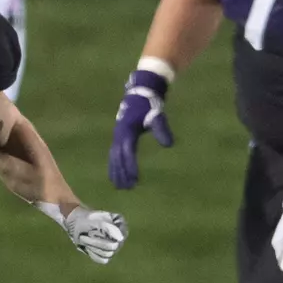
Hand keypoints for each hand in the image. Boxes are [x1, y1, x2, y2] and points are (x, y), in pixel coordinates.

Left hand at [64, 207, 127, 264]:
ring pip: (108, 254)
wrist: (75, 224)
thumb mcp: (95, 221)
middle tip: (83, 237)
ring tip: (83, 239)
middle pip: (114, 246)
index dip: (107, 236)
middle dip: (96, 242)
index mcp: (120, 223)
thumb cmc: (85, 220)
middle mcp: (120, 235)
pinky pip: (103, 260)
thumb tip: (121, 239)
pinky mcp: (107, 254)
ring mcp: (115, 246)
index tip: (92, 231)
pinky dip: (93, 254)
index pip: (121, 235)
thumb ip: (108, 228)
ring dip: (92, 247)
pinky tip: (87, 247)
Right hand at [108, 68, 173, 188]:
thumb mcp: (157, 116)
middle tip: (127, 188)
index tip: (135, 179)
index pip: (127, 153)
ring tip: (120, 186)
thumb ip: (162, 130)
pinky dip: (114, 165)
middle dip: (121, 173)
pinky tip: (117, 175)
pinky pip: (114, 154)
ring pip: (113, 157)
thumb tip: (169, 144)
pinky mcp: (118, 137)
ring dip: (116, 172)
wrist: (140, 94)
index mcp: (127, 131)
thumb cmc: (149, 106)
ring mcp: (117, 136)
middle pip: (117, 158)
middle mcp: (119, 135)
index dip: (130, 166)